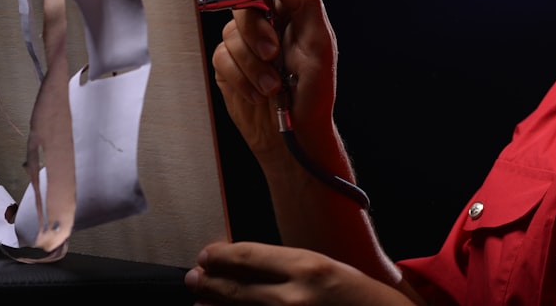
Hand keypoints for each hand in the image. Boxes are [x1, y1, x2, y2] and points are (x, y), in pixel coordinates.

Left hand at [185, 241, 419, 305]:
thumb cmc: (362, 299)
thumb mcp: (330, 270)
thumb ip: (292, 269)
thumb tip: (250, 266)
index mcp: (308, 268)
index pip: (249, 256)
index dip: (221, 256)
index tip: (207, 255)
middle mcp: (293, 297)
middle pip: (234, 288)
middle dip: (208, 282)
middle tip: (193, 277)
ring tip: (201, 301)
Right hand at [211, 0, 338, 161]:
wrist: (294, 133)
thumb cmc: (314, 91)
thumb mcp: (320, 44)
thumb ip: (304, 2)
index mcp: (297, 7)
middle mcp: (271, 18)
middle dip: (256, 30)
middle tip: (273, 54)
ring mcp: (247, 40)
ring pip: (231, 31)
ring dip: (252, 64)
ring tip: (272, 86)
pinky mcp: (229, 62)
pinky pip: (222, 57)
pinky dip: (240, 77)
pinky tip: (258, 93)